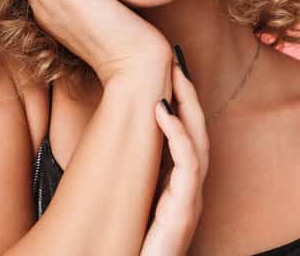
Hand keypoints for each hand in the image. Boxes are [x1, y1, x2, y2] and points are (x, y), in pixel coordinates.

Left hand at [140, 61, 208, 255]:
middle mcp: (188, 192)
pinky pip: (189, 166)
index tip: (168, 72)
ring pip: (198, 142)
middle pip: (197, 131)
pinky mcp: (183, 213)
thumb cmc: (128, 247)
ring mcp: (189, 202)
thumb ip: (124, 176)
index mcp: (175, 187)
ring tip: (175, 76)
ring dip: (187, 106)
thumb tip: (100, 143)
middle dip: (188, 95)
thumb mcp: (126, 204)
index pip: (185, 135)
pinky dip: (178, 134)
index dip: (180, 103)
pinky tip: (164, 110)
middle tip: (176, 61)